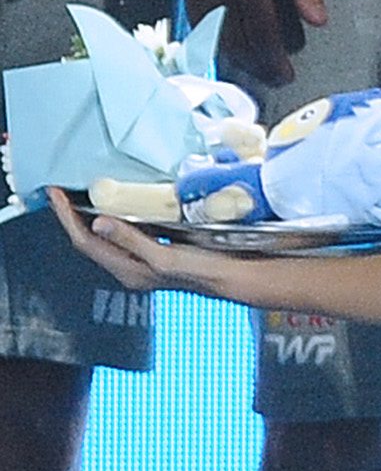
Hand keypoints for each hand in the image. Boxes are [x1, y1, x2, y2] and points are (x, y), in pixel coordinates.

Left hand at [48, 190, 219, 297]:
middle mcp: (129, 267)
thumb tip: (98, 223)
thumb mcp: (164, 255)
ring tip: (80, 195)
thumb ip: (132, 239)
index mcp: (127, 270)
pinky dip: (113, 216)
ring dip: (89, 216)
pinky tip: (118, 205)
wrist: (234, 277)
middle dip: (71, 216)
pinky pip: (123, 232)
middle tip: (60, 193)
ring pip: (104, 237)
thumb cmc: (203, 270)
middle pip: (89, 240)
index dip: (67, 218)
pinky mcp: (155, 250)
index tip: (55, 195)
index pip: (84, 242)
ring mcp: (141, 259)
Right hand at [175, 0, 323, 86]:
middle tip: (272, 80)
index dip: (273, 59)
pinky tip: (227, 42)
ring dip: (232, 54)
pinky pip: (199, 17)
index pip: (261, 32)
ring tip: (254, 68)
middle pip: (233, 39)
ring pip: (212, 33)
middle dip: (253, 64)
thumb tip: (317, 22)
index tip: (286, 77)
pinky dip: (214, 36)